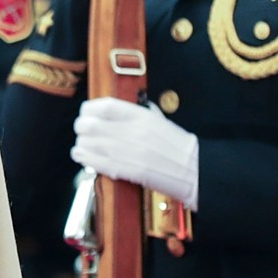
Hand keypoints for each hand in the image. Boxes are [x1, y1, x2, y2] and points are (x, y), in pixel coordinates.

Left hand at [69, 96, 199, 207]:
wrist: (195, 170)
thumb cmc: (178, 147)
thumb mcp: (160, 121)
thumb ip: (139, 114)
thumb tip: (118, 110)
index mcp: (141, 116)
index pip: (106, 106)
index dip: (89, 108)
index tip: (85, 112)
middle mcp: (133, 131)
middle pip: (91, 124)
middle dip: (81, 127)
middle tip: (81, 130)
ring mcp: (129, 151)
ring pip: (90, 143)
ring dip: (81, 144)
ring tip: (81, 146)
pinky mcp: (128, 170)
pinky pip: (97, 162)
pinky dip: (85, 158)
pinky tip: (82, 156)